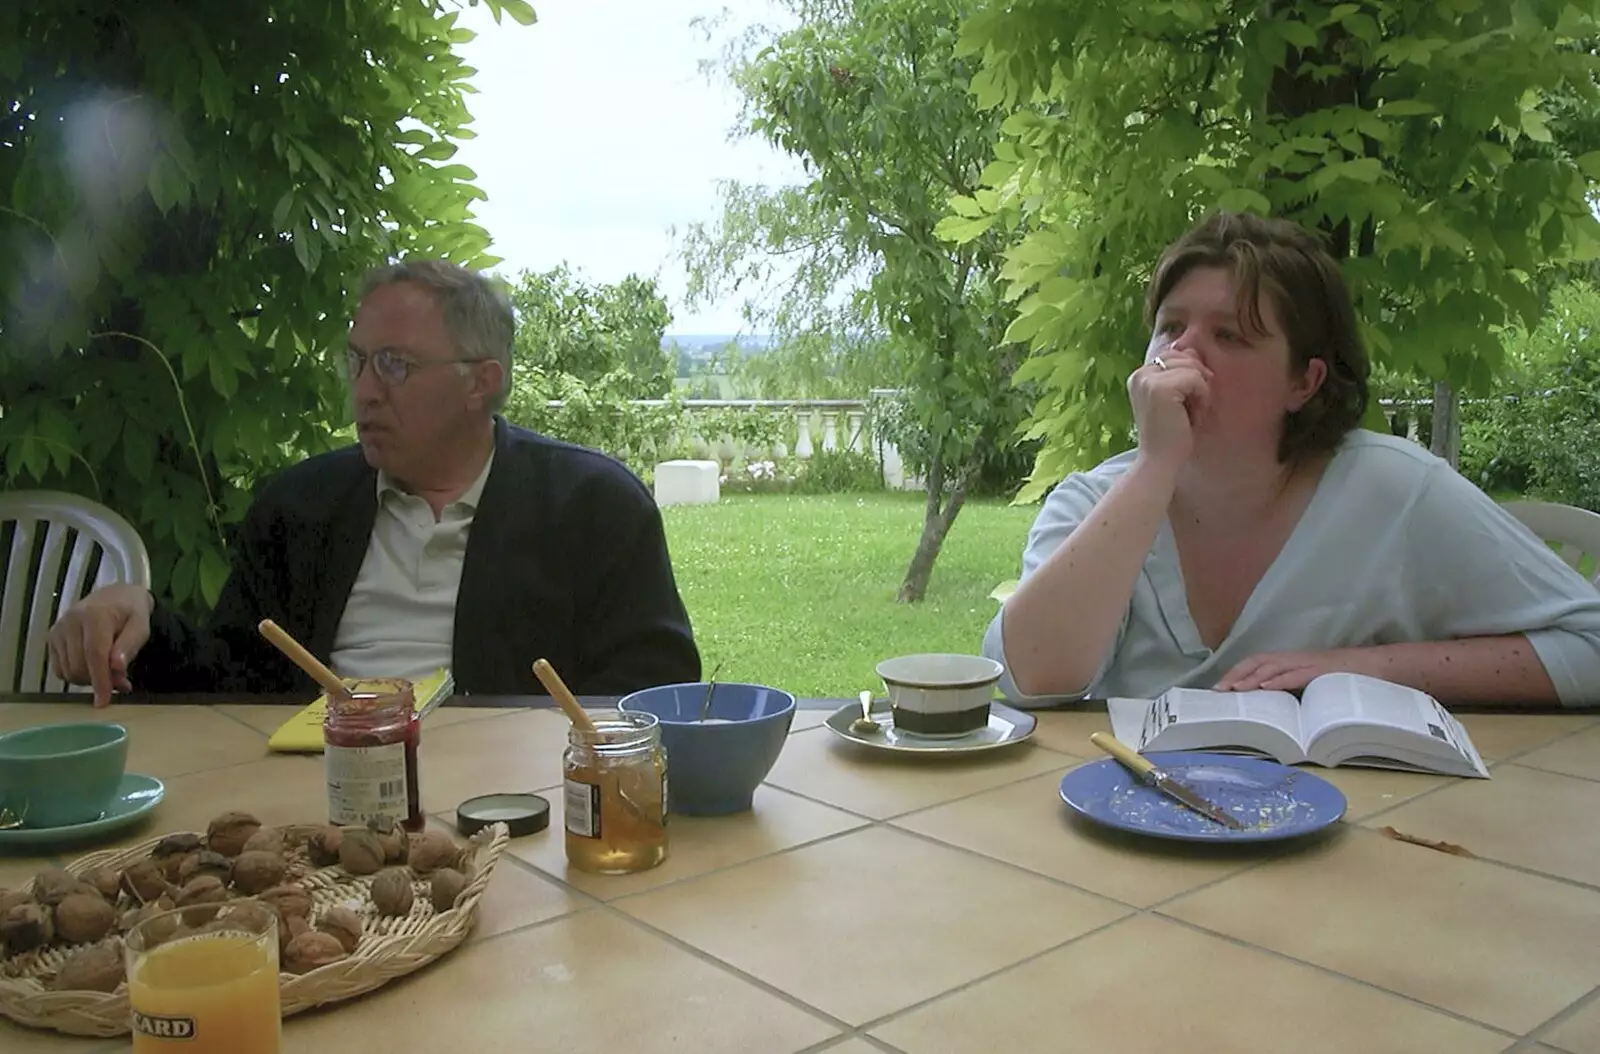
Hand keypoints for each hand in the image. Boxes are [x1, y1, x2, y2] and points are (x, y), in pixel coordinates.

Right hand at [45, 584, 154, 706]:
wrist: (115, 597)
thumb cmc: (131, 613)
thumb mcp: (141, 627)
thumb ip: (129, 646)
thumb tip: (116, 667)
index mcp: (94, 616)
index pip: (94, 655)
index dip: (100, 681)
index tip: (103, 702)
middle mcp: (70, 621)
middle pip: (79, 666)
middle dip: (99, 680)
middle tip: (120, 679)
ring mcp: (58, 630)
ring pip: (68, 672)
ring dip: (88, 679)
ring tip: (109, 670)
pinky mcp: (52, 638)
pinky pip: (60, 670)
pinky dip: (76, 675)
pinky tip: (92, 667)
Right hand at [1127, 347, 1212, 468]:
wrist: (1160, 462)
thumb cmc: (1171, 435)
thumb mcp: (1175, 398)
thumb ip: (1180, 374)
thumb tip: (1193, 351)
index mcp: (1139, 376)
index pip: (1175, 355)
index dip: (1190, 374)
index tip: (1186, 403)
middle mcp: (1139, 374)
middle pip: (1184, 356)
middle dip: (1197, 380)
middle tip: (1191, 408)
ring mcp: (1147, 380)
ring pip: (1192, 366)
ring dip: (1201, 390)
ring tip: (1192, 412)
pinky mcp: (1159, 388)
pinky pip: (1195, 378)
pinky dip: (1202, 396)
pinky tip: (1194, 415)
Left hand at [1214, 649, 1374, 692]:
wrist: (1383, 668)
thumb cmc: (1349, 681)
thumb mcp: (1318, 688)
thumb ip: (1298, 694)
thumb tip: (1276, 714)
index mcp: (1295, 662)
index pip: (1259, 662)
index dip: (1239, 672)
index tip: (1221, 688)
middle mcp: (1299, 658)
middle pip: (1259, 660)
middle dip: (1237, 674)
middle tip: (1219, 691)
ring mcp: (1311, 662)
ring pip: (1274, 664)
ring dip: (1252, 676)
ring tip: (1235, 689)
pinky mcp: (1325, 670)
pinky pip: (1298, 673)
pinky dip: (1280, 678)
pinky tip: (1265, 685)